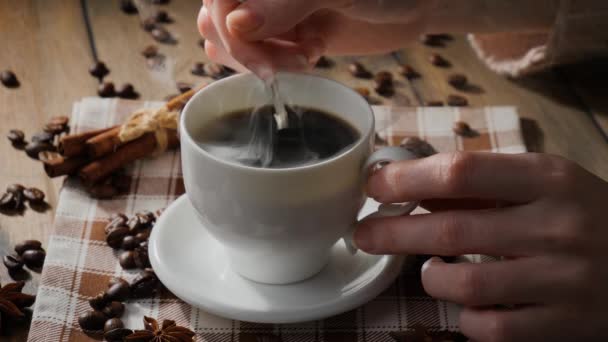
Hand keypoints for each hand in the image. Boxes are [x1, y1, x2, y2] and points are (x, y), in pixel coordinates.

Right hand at [197, 0, 430, 77]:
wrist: (414, 3)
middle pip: (216, 21)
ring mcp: (268, 8)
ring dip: (264, 59)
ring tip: (309, 55)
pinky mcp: (281, 31)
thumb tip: (235, 24)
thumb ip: (286, 2)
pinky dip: (275, 64)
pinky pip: (251, 53)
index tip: (266, 65)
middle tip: (300, 60)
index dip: (234, 35)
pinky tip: (311, 55)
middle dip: (254, 52)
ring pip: (227, 40)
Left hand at [355, 152, 607, 340]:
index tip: (374, 185)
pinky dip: (466, 317)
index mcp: (549, 179)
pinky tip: (467, 303)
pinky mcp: (567, 324)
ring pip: (466, 285)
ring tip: (428, 270)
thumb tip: (408, 184)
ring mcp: (565, 280)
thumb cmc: (583, 215)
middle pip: (451, 230)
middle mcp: (558, 226)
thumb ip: (480, 185)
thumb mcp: (542, 184)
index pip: (462, 172)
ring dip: (431, 279)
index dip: (407, 179)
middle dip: (392, 232)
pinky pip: (491, 328)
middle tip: (362, 234)